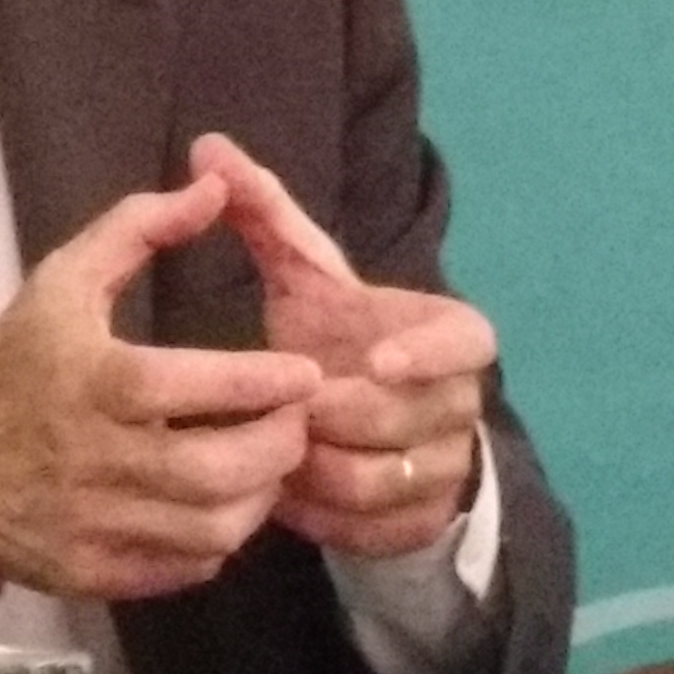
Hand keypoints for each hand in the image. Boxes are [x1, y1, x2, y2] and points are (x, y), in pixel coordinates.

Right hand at [0, 173, 320, 604]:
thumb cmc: (9, 368)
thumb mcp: (60, 282)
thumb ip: (138, 228)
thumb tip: (215, 187)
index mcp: (94, 380)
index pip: (198, 387)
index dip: (265, 383)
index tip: (306, 375)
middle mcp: (97, 459)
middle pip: (219, 470)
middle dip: (280, 446)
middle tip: (298, 422)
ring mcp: (95, 524)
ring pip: (213, 528)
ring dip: (260, 498)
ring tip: (269, 465)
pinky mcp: (93, 573)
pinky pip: (185, 567)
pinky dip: (219, 541)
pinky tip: (221, 507)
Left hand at [193, 132, 493, 557]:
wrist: (363, 421)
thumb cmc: (335, 335)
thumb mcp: (305, 275)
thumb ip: (264, 212)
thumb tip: (206, 144)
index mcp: (452, 337)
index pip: (468, 343)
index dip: (427, 353)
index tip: (372, 358)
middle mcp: (463, 403)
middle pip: (403, 420)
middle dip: (333, 417)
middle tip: (277, 409)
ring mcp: (445, 468)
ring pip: (379, 480)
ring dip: (316, 470)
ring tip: (269, 450)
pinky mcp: (417, 522)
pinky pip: (367, 529)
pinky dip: (318, 516)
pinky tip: (280, 494)